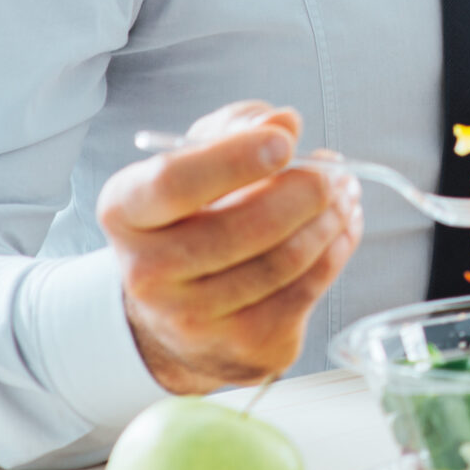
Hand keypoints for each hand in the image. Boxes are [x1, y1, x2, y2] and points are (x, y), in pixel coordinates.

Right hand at [96, 100, 363, 394]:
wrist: (180, 310)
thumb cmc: (194, 217)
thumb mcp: (200, 158)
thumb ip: (238, 127)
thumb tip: (283, 123)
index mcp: (126, 213)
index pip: (174, 183)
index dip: (234, 159)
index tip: (283, 141)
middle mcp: (148, 273)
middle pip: (242, 227)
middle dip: (305, 191)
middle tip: (333, 172)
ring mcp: (192, 319)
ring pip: (283, 261)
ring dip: (330, 219)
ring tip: (343, 194)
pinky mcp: (242, 346)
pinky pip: (305, 290)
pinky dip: (335, 251)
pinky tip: (340, 229)